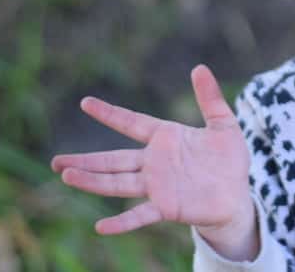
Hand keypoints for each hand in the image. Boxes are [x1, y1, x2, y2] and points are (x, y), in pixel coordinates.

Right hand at [51, 65, 254, 254]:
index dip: (110, 114)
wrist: (237, 194)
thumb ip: (210, 98)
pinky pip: (140, 215)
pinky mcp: (167, 207)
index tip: (86, 102)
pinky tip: (100, 226)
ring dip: (94, 181)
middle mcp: (155, 162)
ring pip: (119, 183)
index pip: (132, 122)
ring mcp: (158, 186)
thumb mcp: (224, 124)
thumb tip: (199, 67)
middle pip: (114, 159)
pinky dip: (122, 221)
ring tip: (67, 176)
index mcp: (166, 138)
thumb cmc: (229, 159)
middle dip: (86, 160)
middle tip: (57, 161)